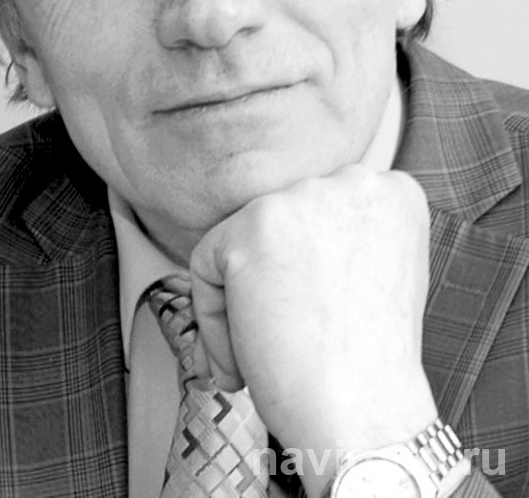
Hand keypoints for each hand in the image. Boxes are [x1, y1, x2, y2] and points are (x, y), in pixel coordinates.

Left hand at [190, 165, 437, 495]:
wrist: (365, 417)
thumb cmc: (370, 365)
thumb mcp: (381, 273)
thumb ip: (343, 237)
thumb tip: (286, 239)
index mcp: (392, 192)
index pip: (321, 217)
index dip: (309, 275)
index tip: (315, 319)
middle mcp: (352, 181)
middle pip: (281, 224)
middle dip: (273, 284)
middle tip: (288, 340)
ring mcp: (300, 200)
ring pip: (242, 241)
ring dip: (242, 300)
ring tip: (266, 353)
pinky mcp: (250, 228)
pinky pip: (206, 265)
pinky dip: (213, 319)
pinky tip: (243, 360)